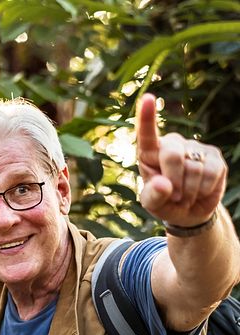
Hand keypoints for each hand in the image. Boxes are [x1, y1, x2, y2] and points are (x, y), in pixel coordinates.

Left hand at [135, 93, 226, 224]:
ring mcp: (194, 148)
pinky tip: (201, 190)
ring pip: (194, 169)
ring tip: (186, 195)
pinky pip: (212, 172)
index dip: (147, 117)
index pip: (147, 134)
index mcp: (150, 153)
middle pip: (172, 156)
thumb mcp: (153, 205)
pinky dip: (205, 188)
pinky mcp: (214, 155)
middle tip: (175, 197)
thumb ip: (153, 196)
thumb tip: (163, 184)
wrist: (190, 210)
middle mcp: (172, 144)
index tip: (148, 98)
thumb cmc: (165, 203)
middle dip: (174, 181)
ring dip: (190, 190)